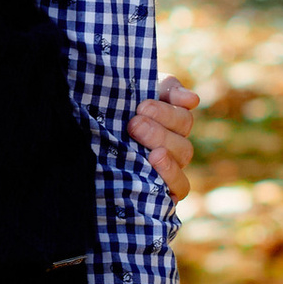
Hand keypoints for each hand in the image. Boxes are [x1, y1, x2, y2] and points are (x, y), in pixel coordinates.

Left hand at [129, 75, 200, 204]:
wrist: (90, 122)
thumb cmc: (119, 104)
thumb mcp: (141, 90)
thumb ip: (168, 90)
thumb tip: (192, 100)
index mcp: (174, 126)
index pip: (183, 121)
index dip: (166, 114)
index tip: (141, 107)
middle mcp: (174, 151)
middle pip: (183, 148)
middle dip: (159, 135)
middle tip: (134, 125)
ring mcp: (167, 174)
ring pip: (181, 173)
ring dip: (168, 164)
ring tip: (151, 155)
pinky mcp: (157, 192)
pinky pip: (175, 193)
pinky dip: (170, 185)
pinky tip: (155, 180)